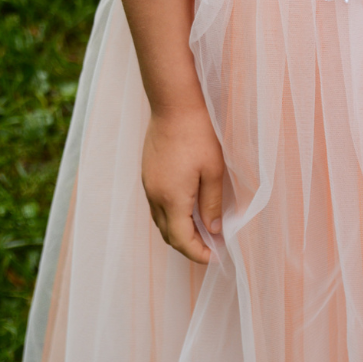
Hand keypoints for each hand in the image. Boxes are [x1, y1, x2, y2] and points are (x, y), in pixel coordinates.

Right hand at [142, 105, 224, 263]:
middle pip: (168, 235)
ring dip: (179, 230)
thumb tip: (214, 230)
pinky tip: (187, 207)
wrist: (173, 104)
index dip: (198, 254)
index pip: (181, 240)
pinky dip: (171, 214)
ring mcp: (148, 184)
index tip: (215, 257)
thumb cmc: (198, 134)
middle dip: (189, 246)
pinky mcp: (147, 173)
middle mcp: (155, 196)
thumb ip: (212, 204)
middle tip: (211, 246)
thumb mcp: (214, 170)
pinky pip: (156, 205)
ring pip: (160, 221)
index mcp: (172, 199)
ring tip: (201, 229)